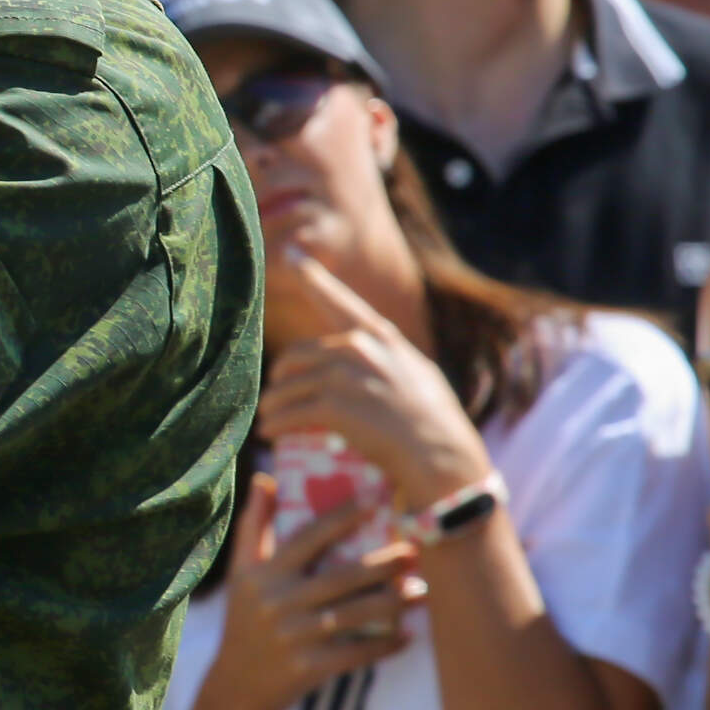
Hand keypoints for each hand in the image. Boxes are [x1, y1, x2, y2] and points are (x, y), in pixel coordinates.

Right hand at [188, 475, 421, 709]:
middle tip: (415, 552)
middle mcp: (277, 603)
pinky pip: (356, 653)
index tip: (375, 500)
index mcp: (262, 574)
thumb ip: (254, 526)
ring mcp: (293, 637)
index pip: (307, 537)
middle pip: (342, 577)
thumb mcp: (241, 573)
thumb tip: (265, 477)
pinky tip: (408, 636)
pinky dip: (385, 645)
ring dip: (393, 603)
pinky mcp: (308, 668)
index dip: (341, 517)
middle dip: (384, 564)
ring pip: (356, 614)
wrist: (237, 689)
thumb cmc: (245, 621)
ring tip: (421, 591)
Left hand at [251, 248, 490, 501]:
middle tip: (276, 394)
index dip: (314, 279)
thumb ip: (386, 357)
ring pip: (286, 386)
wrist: (440, 453)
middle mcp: (359, 348)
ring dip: (273, 405)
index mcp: (380, 336)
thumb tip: (362, 351)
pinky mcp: (333, 406)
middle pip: (296, 356)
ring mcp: (344, 376)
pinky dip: (275, 424)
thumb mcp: (416, 373)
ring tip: (268, 417)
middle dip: (281, 377)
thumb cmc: (434, 420)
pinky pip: (289, 413)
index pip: (340, 301)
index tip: (291, 255)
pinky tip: (269, 433)